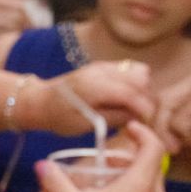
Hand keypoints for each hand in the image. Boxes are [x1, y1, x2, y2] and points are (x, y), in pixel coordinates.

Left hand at [28, 59, 157, 134]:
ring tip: (134, 108)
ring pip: (139, 71)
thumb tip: (138, 117)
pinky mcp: (104, 66)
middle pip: (140, 79)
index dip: (145, 109)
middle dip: (146, 99)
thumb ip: (113, 118)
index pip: (131, 93)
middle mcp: (101, 71)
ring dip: (142, 90)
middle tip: (142, 118)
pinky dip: (135, 83)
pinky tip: (127, 99)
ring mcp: (103, 66)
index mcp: (94, 86)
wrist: (41, 101)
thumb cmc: (59, 117)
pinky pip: (130, 70)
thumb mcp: (85, 125)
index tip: (149, 123)